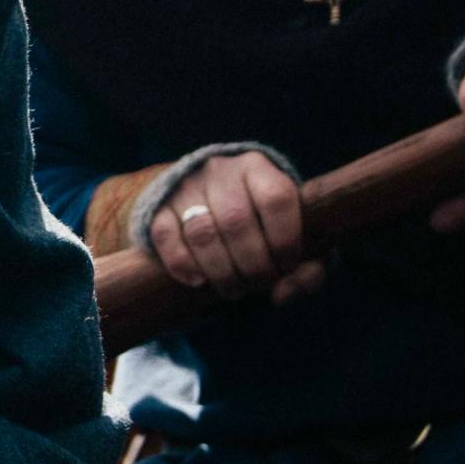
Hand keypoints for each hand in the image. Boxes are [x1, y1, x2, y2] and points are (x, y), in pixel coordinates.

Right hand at [143, 149, 323, 303]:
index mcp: (259, 169)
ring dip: (221, 272)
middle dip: (253, 266)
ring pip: (202, 233)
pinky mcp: (158, 206)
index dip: (285, 239)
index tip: (286, 265)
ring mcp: (185, 186)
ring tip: (233, 290)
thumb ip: (305, 270)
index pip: (276, 199)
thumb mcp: (292, 240)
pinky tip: (198, 281)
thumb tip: (283, 294)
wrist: (204, 201)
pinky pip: (166, 237)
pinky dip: (183, 265)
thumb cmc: (261, 228)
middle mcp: (220, 170)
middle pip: (237, 222)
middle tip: (258, 284)